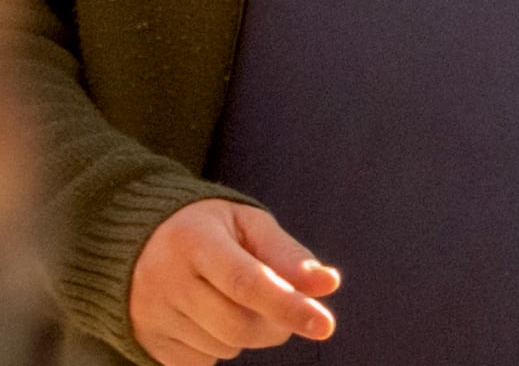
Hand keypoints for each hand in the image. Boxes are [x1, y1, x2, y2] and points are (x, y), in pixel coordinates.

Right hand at [131, 201, 336, 359]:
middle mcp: (164, 281)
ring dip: (246, 332)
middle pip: (237, 325)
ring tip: (231, 298)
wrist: (133, 243)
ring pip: (222, 347)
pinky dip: (217, 347)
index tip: (326, 325)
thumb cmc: (208, 229)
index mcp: (194, 240)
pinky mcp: (144, 341)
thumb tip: (328, 284)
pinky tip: (208, 317)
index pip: (247, 283)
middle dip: (275, 323)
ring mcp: (149, 315)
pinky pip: (199, 362)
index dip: (289, 306)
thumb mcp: (247, 224)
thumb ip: (287, 254)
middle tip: (283, 305)